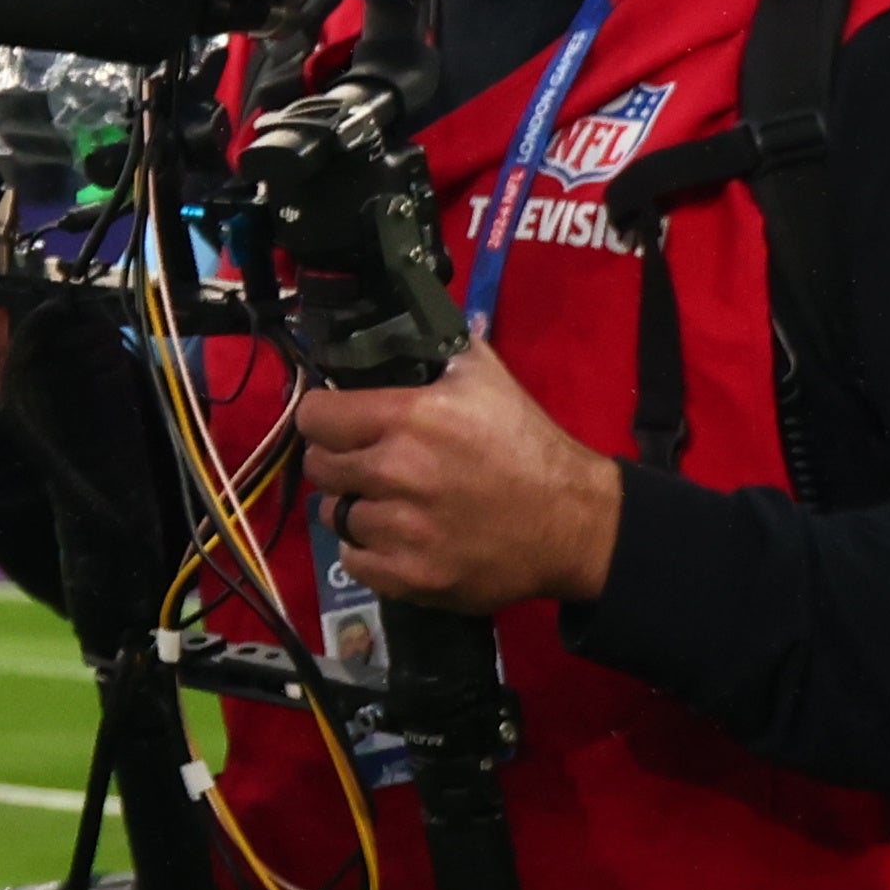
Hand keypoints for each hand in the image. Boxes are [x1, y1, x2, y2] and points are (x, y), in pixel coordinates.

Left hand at [291, 343, 624, 612]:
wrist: (572, 522)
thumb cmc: (527, 444)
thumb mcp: (485, 377)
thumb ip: (436, 343)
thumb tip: (401, 313)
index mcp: (409, 418)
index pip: (316, 417)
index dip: (323, 417)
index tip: (336, 422)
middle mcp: (397, 473)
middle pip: (320, 467)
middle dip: (338, 461)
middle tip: (365, 463)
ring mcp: (403, 530)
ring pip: (336, 515)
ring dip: (355, 508)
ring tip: (388, 503)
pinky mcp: (413, 577)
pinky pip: (353, 562)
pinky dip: (368, 552)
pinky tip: (395, 538)